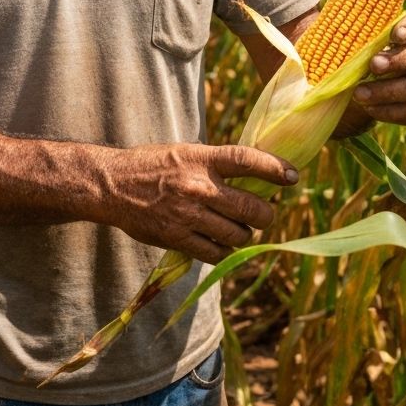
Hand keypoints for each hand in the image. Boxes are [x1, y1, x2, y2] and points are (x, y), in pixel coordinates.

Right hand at [95, 143, 297, 263]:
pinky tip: (220, 243)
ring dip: (245, 235)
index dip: (275, 168)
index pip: (247, 160)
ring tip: (239, 229)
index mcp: (201, 159)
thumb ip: (215, 163)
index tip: (293, 176)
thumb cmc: (152, 165)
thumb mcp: (185, 152)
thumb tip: (253, 175)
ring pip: (238, 235)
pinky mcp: (178, 238)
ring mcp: (188, 215)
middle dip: (266, 215)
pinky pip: (216, 253)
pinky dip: (224, 250)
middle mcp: (198, 186)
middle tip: (265, 214)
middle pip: (251, 207)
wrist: (113, 185)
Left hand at [348, 11, 405, 128]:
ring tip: (359, 93)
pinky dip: (387, 111)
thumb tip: (330, 28)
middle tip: (373, 65)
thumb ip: (354, 30)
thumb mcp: (360, 36)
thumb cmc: (363, 49)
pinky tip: (368, 108)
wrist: (371, 79)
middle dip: (396, 61)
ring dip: (385, 91)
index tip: (394, 34)